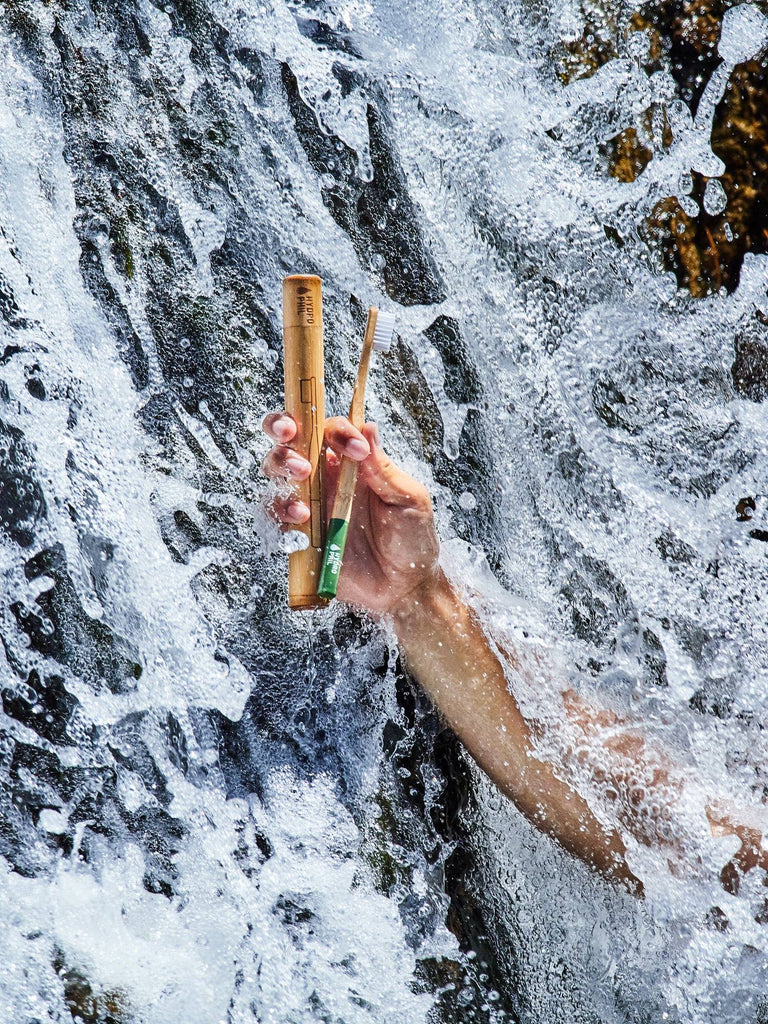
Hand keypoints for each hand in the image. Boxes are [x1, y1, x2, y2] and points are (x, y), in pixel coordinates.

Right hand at [261, 413, 439, 614]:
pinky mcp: (298, 534)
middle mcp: (326, 478)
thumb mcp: (408, 500)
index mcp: (352, 463)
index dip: (337, 430)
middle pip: (290, 440)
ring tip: (302, 478)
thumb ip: (383, 468)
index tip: (357, 449)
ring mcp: (309, 504)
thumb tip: (367, 427)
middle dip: (282, 427)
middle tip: (291, 434)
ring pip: (275, 471)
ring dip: (281, 466)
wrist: (404, 588)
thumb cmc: (412, 539)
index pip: (330, 429)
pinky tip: (301, 517)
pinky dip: (278, 510)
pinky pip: (272, 514)